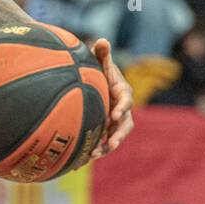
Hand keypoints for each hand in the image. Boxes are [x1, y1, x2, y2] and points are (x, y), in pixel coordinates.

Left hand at [90, 38, 133, 158]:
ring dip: (105, 148)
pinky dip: (92, 151)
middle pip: (125, 126)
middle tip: (111, 144)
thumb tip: (102, 40)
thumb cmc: (98, 70)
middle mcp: (121, 109)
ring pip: (114, 137)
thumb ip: (101, 54)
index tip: (115, 115)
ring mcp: (114, 122)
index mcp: (122, 92)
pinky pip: (101, 143)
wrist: (94, 83)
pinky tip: (78, 163)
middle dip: (118, 136)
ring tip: (93, 155)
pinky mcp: (105, 130)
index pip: (126, 101)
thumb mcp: (100, 62)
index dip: (122, 108)